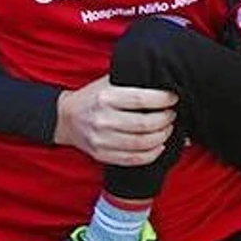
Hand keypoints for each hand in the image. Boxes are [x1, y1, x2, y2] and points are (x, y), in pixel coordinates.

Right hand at [54, 77, 177, 166]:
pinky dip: (152, 154)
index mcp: (106, 98)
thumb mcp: (109, 81)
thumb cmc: (93, 96)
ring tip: (167, 128)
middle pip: (145, 124)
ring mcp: (101, 140)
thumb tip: (166, 86)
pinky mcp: (102, 155)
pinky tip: (159, 145)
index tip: (173, 98)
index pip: (141, 100)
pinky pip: (134, 159)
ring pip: (142, 144)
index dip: (163, 100)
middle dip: (166, 120)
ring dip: (162, 137)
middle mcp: (102, 120)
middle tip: (172, 114)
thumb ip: (133, 82)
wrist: (66, 118)